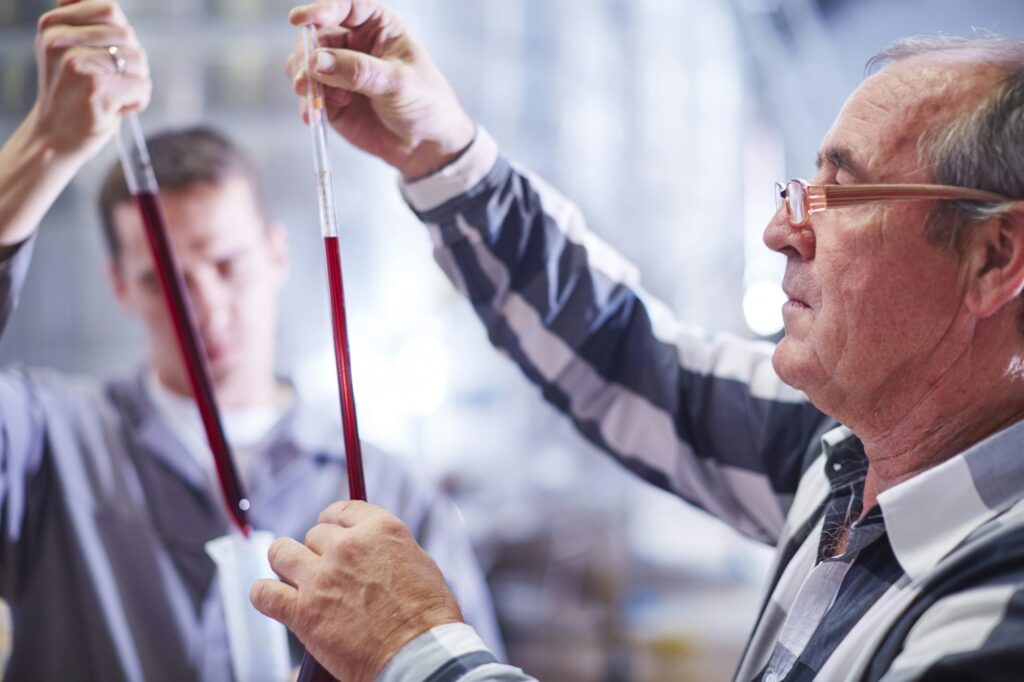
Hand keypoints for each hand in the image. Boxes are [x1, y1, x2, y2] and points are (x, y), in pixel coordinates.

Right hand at [31, 0, 149, 162]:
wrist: (56, 136)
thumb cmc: (71, 91)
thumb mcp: (67, 48)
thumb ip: (83, 19)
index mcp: (53, 24)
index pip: (111, 9)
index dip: (120, 36)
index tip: (103, 57)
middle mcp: (59, 40)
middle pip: (128, 35)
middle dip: (131, 60)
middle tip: (110, 81)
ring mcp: (77, 64)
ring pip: (139, 60)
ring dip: (135, 81)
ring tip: (111, 95)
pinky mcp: (96, 88)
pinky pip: (142, 86)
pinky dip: (138, 101)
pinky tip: (115, 109)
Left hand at [251, 501, 464, 681]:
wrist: (421, 656)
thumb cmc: (430, 616)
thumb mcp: (419, 563)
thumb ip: (388, 549)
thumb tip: (372, 550)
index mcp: (380, 529)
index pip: (341, 510)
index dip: (332, 522)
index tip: (330, 532)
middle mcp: (348, 546)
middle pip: (314, 534)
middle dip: (318, 551)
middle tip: (326, 572)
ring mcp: (322, 578)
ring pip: (281, 552)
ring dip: (286, 563)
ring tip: (292, 577)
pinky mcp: (303, 611)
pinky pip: (263, 593)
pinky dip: (264, 595)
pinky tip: (271, 599)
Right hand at [285, 0, 474, 179]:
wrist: (426, 143)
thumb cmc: (425, 103)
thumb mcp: (398, 83)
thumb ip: (359, 71)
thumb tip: (318, 60)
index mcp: (378, 27)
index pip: (346, 7)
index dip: (321, 9)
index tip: (301, 20)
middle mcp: (354, 44)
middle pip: (317, 36)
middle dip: (307, 55)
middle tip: (307, 77)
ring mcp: (340, 72)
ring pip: (306, 64)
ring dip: (305, 80)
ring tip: (315, 100)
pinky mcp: (332, 99)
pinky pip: (310, 95)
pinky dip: (308, 104)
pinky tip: (314, 116)